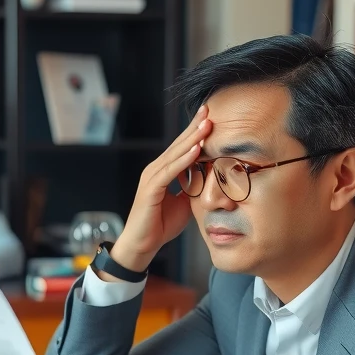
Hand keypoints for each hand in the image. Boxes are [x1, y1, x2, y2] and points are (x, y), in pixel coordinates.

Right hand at [109, 105, 211, 272]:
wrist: (142, 245)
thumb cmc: (161, 225)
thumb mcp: (184, 203)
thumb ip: (194, 188)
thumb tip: (211, 180)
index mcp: (163, 171)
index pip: (182, 147)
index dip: (195, 132)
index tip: (211, 117)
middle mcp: (156, 169)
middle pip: (178, 144)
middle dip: (194, 127)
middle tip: (209, 109)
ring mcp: (151, 177)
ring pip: (175, 154)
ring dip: (192, 139)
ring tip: (207, 124)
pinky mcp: (151, 189)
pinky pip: (170, 171)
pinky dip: (184, 160)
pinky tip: (197, 149)